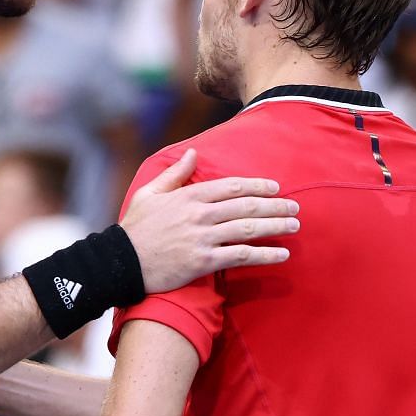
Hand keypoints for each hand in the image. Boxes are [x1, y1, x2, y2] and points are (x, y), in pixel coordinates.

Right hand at [120, 149, 297, 292]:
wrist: (121, 263)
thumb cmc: (135, 228)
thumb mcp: (150, 193)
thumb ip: (175, 173)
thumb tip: (192, 153)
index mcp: (189, 196)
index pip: (232, 186)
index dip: (257, 186)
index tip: (275, 187)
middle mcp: (199, 215)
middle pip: (246, 206)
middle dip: (275, 205)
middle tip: (295, 207)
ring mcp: (203, 238)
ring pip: (248, 229)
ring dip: (276, 226)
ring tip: (294, 226)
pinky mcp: (203, 262)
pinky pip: (241, 256)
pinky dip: (264, 254)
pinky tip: (281, 254)